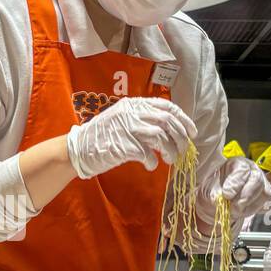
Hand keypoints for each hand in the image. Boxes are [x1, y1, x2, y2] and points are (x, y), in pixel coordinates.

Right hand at [66, 97, 195, 178]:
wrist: (78, 149)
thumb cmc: (103, 137)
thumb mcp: (122, 120)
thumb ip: (143, 120)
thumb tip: (170, 130)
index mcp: (133, 105)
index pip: (166, 107)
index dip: (183, 119)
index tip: (192, 133)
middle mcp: (131, 113)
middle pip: (167, 121)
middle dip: (180, 137)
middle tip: (184, 150)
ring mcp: (127, 128)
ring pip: (161, 137)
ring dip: (170, 150)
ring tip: (171, 160)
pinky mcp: (123, 145)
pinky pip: (147, 153)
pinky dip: (153, 161)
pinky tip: (151, 165)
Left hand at [210, 157, 270, 217]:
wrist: (222, 197)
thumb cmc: (217, 189)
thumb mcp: (210, 188)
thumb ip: (214, 193)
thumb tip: (218, 200)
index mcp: (238, 163)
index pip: (242, 170)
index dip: (235, 184)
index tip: (226, 195)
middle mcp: (254, 170)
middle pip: (257, 181)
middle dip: (244, 197)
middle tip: (232, 208)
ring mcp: (264, 182)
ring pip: (265, 194)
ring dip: (249, 207)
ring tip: (236, 211)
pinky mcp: (270, 195)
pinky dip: (259, 209)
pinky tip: (246, 210)